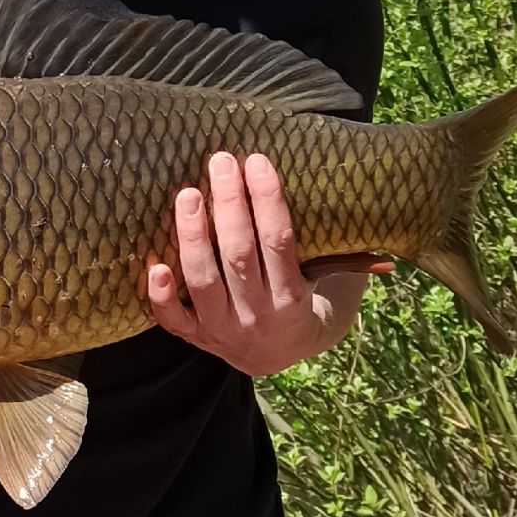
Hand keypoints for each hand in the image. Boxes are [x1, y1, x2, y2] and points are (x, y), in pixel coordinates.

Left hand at [148, 152, 375, 376]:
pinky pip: (173, 321)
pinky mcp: (196, 338)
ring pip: (202, 280)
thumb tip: (363, 201)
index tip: (258, 161)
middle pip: (238, 255)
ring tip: (186, 195)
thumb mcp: (323, 279)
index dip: (268, 200)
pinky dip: (161, 295)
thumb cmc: (300, 298)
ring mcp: (222, 329)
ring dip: (192, 236)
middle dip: (229, 205)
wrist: (278, 355)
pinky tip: (153, 265)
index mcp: (292, 298)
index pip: (279, 242)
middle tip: (220, 162)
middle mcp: (256, 315)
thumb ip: (337, 251)